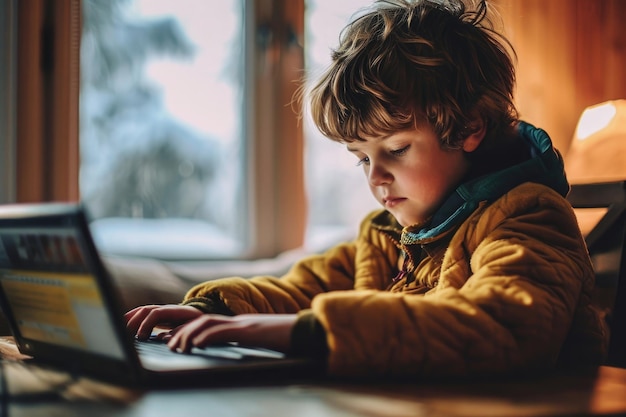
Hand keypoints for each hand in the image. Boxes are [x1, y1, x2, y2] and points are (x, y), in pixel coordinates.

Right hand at [124, 304, 203, 339]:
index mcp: (178, 312)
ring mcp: (164, 311)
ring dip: (131, 318)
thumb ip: (181, 331)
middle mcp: (168, 309)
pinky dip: (133, 317)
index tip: (140, 337)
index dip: (146, 324)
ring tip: (119, 326)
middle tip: (126, 334)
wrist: (203, 318)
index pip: (157, 313)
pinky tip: (123, 322)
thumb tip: (165, 336)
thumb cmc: (198, 326)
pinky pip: (144, 314)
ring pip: (144, 311)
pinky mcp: (160, 316)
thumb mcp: (194, 329)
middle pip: (148, 310)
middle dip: (135, 321)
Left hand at [167, 314, 297, 353]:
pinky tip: (198, 344)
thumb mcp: (267, 343)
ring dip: (190, 334)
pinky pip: (225, 331)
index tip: (175, 340)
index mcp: (243, 325)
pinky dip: (208, 336)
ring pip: (209, 323)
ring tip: (178, 346)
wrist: (309, 331)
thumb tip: (244, 350)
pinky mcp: (251, 331)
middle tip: (169, 344)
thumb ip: (252, 343)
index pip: (211, 324)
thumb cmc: (292, 339)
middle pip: (204, 320)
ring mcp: (245, 324)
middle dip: (184, 332)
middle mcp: (241, 322)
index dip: (191, 331)